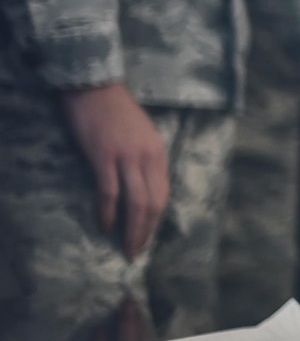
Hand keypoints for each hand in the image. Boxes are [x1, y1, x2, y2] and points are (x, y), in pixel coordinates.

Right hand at [60, 83, 168, 258]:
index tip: (147, 238)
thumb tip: (141, 190)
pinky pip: (110, 191)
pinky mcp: (104, 156)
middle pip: (153, 203)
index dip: (155, 221)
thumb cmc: (116, 112)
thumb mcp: (141, 136)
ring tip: (124, 247)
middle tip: (135, 252)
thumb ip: (143, 161)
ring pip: (135, 202)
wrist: (95, 87)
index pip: (163, 195)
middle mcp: (147, 157)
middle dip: (145, 232)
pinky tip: (104, 226)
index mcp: (158, 153)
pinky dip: (108, 212)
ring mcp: (126, 157)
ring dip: (130, 229)